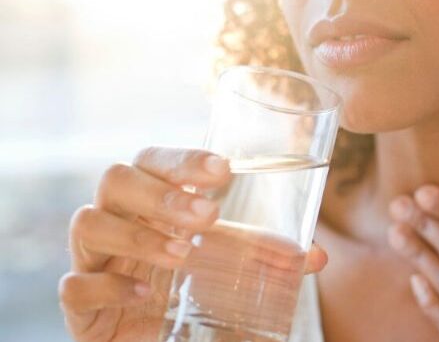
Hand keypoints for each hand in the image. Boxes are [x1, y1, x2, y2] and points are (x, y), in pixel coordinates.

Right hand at [58, 147, 328, 341]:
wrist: (152, 339)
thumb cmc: (187, 288)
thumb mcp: (229, 267)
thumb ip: (265, 257)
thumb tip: (316, 255)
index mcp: (149, 201)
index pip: (153, 161)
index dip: (183, 160)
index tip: (222, 171)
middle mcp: (116, 219)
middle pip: (116, 180)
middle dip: (161, 195)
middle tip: (206, 217)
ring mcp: (92, 259)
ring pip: (90, 223)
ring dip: (138, 236)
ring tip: (182, 255)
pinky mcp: (80, 303)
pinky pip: (76, 285)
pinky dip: (109, 286)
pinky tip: (145, 293)